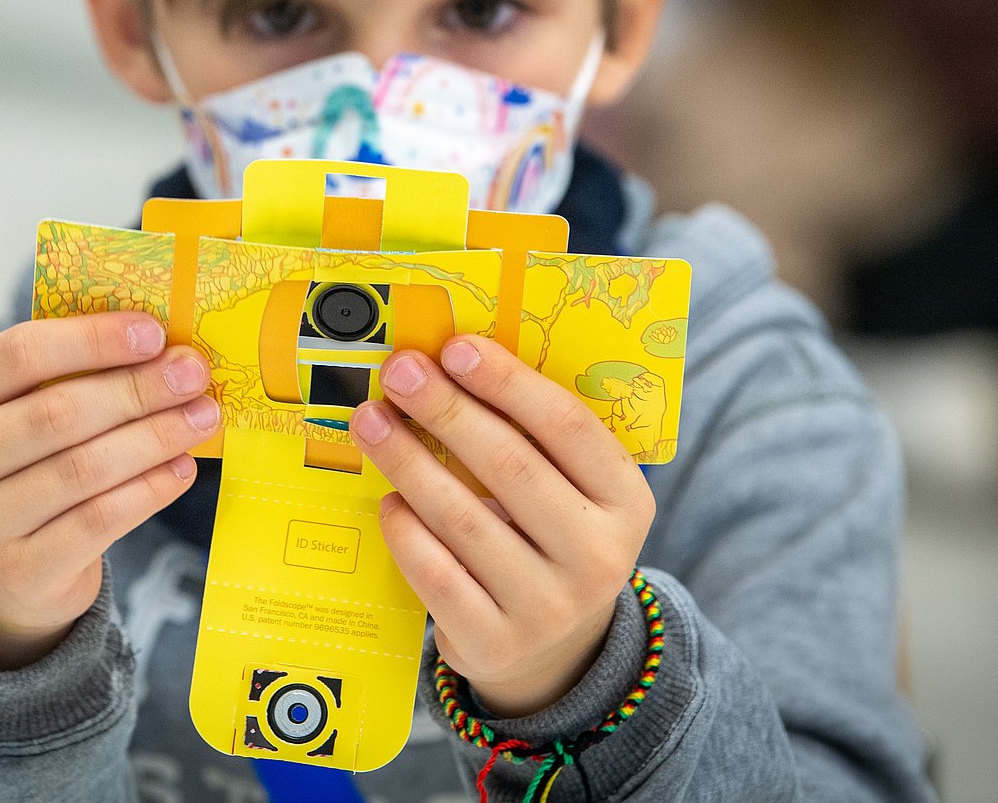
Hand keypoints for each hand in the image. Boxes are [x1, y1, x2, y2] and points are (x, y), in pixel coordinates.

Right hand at [0, 312, 219, 669]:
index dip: (90, 339)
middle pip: (55, 413)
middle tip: (193, 375)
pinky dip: (150, 490)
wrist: (5, 572)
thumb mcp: (24, 411)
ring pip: (83, 469)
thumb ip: (73, 375)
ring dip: (154, 437)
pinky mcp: (19, 571)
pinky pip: (99, 521)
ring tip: (201, 417)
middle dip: (136, 389)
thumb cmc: (28, 466)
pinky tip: (182, 468)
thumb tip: (165, 348)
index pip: (17, 354)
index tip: (154, 332)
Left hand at [349, 336, 654, 717]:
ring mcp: (547, 608)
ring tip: (370, 420)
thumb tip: (452, 363)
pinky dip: (405, 529)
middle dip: (445, 409)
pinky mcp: (494, 643)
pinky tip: (388, 498)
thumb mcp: (573, 491)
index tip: (455, 347)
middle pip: (510, 465)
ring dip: (407, 459)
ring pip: (463, 518)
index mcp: (627, 502)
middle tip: (399, 372)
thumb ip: (534, 437)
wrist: (557, 649)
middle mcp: (598, 557)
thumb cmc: (551, 537)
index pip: (567, 426)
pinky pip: (435, 573)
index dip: (507, 382)